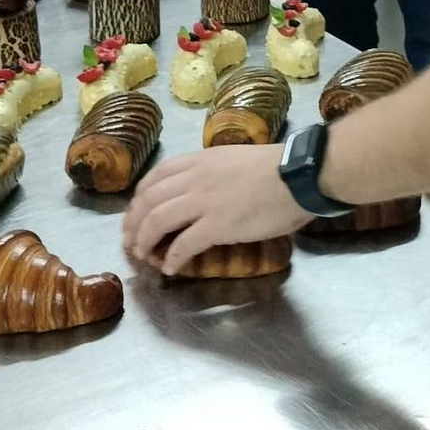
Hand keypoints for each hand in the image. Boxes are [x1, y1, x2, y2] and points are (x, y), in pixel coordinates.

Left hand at [122, 144, 309, 275]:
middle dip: (134, 224)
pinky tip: (170, 269)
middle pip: (148, 201)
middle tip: (130, 241)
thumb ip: (211, 172)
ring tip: (144, 256)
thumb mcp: (233, 160)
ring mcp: (204, 202)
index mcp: (198, 160)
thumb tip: (202, 191)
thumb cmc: (276, 168)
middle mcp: (194, 179)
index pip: (154, 177)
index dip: (138, 199)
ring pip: (157, 221)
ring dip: (145, 241)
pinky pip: (183, 244)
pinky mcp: (218, 226)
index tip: (135, 215)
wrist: (299, 176)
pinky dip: (172, 259)